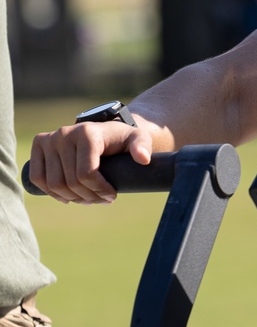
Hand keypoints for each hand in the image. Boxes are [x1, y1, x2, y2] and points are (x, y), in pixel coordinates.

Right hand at [30, 120, 152, 204]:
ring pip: (54, 184)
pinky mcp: (40, 144)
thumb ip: (142, 146)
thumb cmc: (124, 139)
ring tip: (88, 199)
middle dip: (88, 197)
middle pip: (70, 181)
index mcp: (88, 133)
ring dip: (72, 198)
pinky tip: (67, 197)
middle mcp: (65, 133)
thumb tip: (143, 158)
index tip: (112, 196)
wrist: (108, 131)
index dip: (99, 190)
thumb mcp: (139, 139)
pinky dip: (51, 192)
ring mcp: (50, 139)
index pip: (86, 174)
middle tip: (102, 200)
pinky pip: (38, 178)